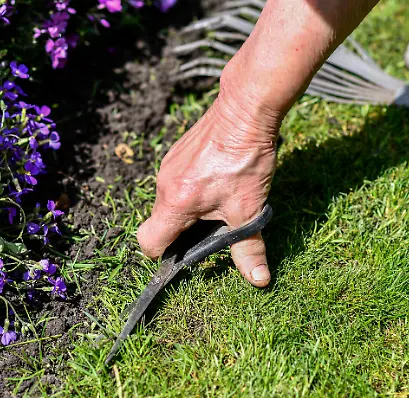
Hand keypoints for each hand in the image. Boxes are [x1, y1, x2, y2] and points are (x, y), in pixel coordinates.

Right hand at [137, 92, 279, 286]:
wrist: (246, 107)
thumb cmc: (246, 157)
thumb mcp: (250, 208)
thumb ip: (249, 247)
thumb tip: (259, 280)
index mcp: (176, 203)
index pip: (149, 242)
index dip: (165, 255)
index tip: (187, 254)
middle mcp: (165, 185)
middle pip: (160, 223)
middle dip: (182, 232)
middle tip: (214, 228)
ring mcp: (168, 166)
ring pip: (169, 202)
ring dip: (189, 210)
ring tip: (220, 201)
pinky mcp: (177, 154)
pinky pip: (175, 183)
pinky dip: (192, 190)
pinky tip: (218, 181)